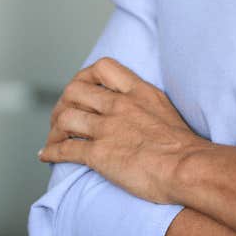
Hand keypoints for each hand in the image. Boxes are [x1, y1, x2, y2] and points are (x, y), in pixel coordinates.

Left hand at [36, 56, 209, 205]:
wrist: (188, 168)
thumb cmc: (185, 147)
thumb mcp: (166, 110)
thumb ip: (147, 105)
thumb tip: (140, 114)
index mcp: (137, 92)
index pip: (102, 67)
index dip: (86, 76)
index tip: (83, 89)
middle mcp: (119, 105)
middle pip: (74, 91)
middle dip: (63, 103)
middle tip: (62, 117)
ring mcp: (106, 128)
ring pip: (65, 118)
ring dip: (54, 129)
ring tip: (54, 138)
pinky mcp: (99, 154)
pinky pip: (65, 149)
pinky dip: (51, 152)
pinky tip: (46, 156)